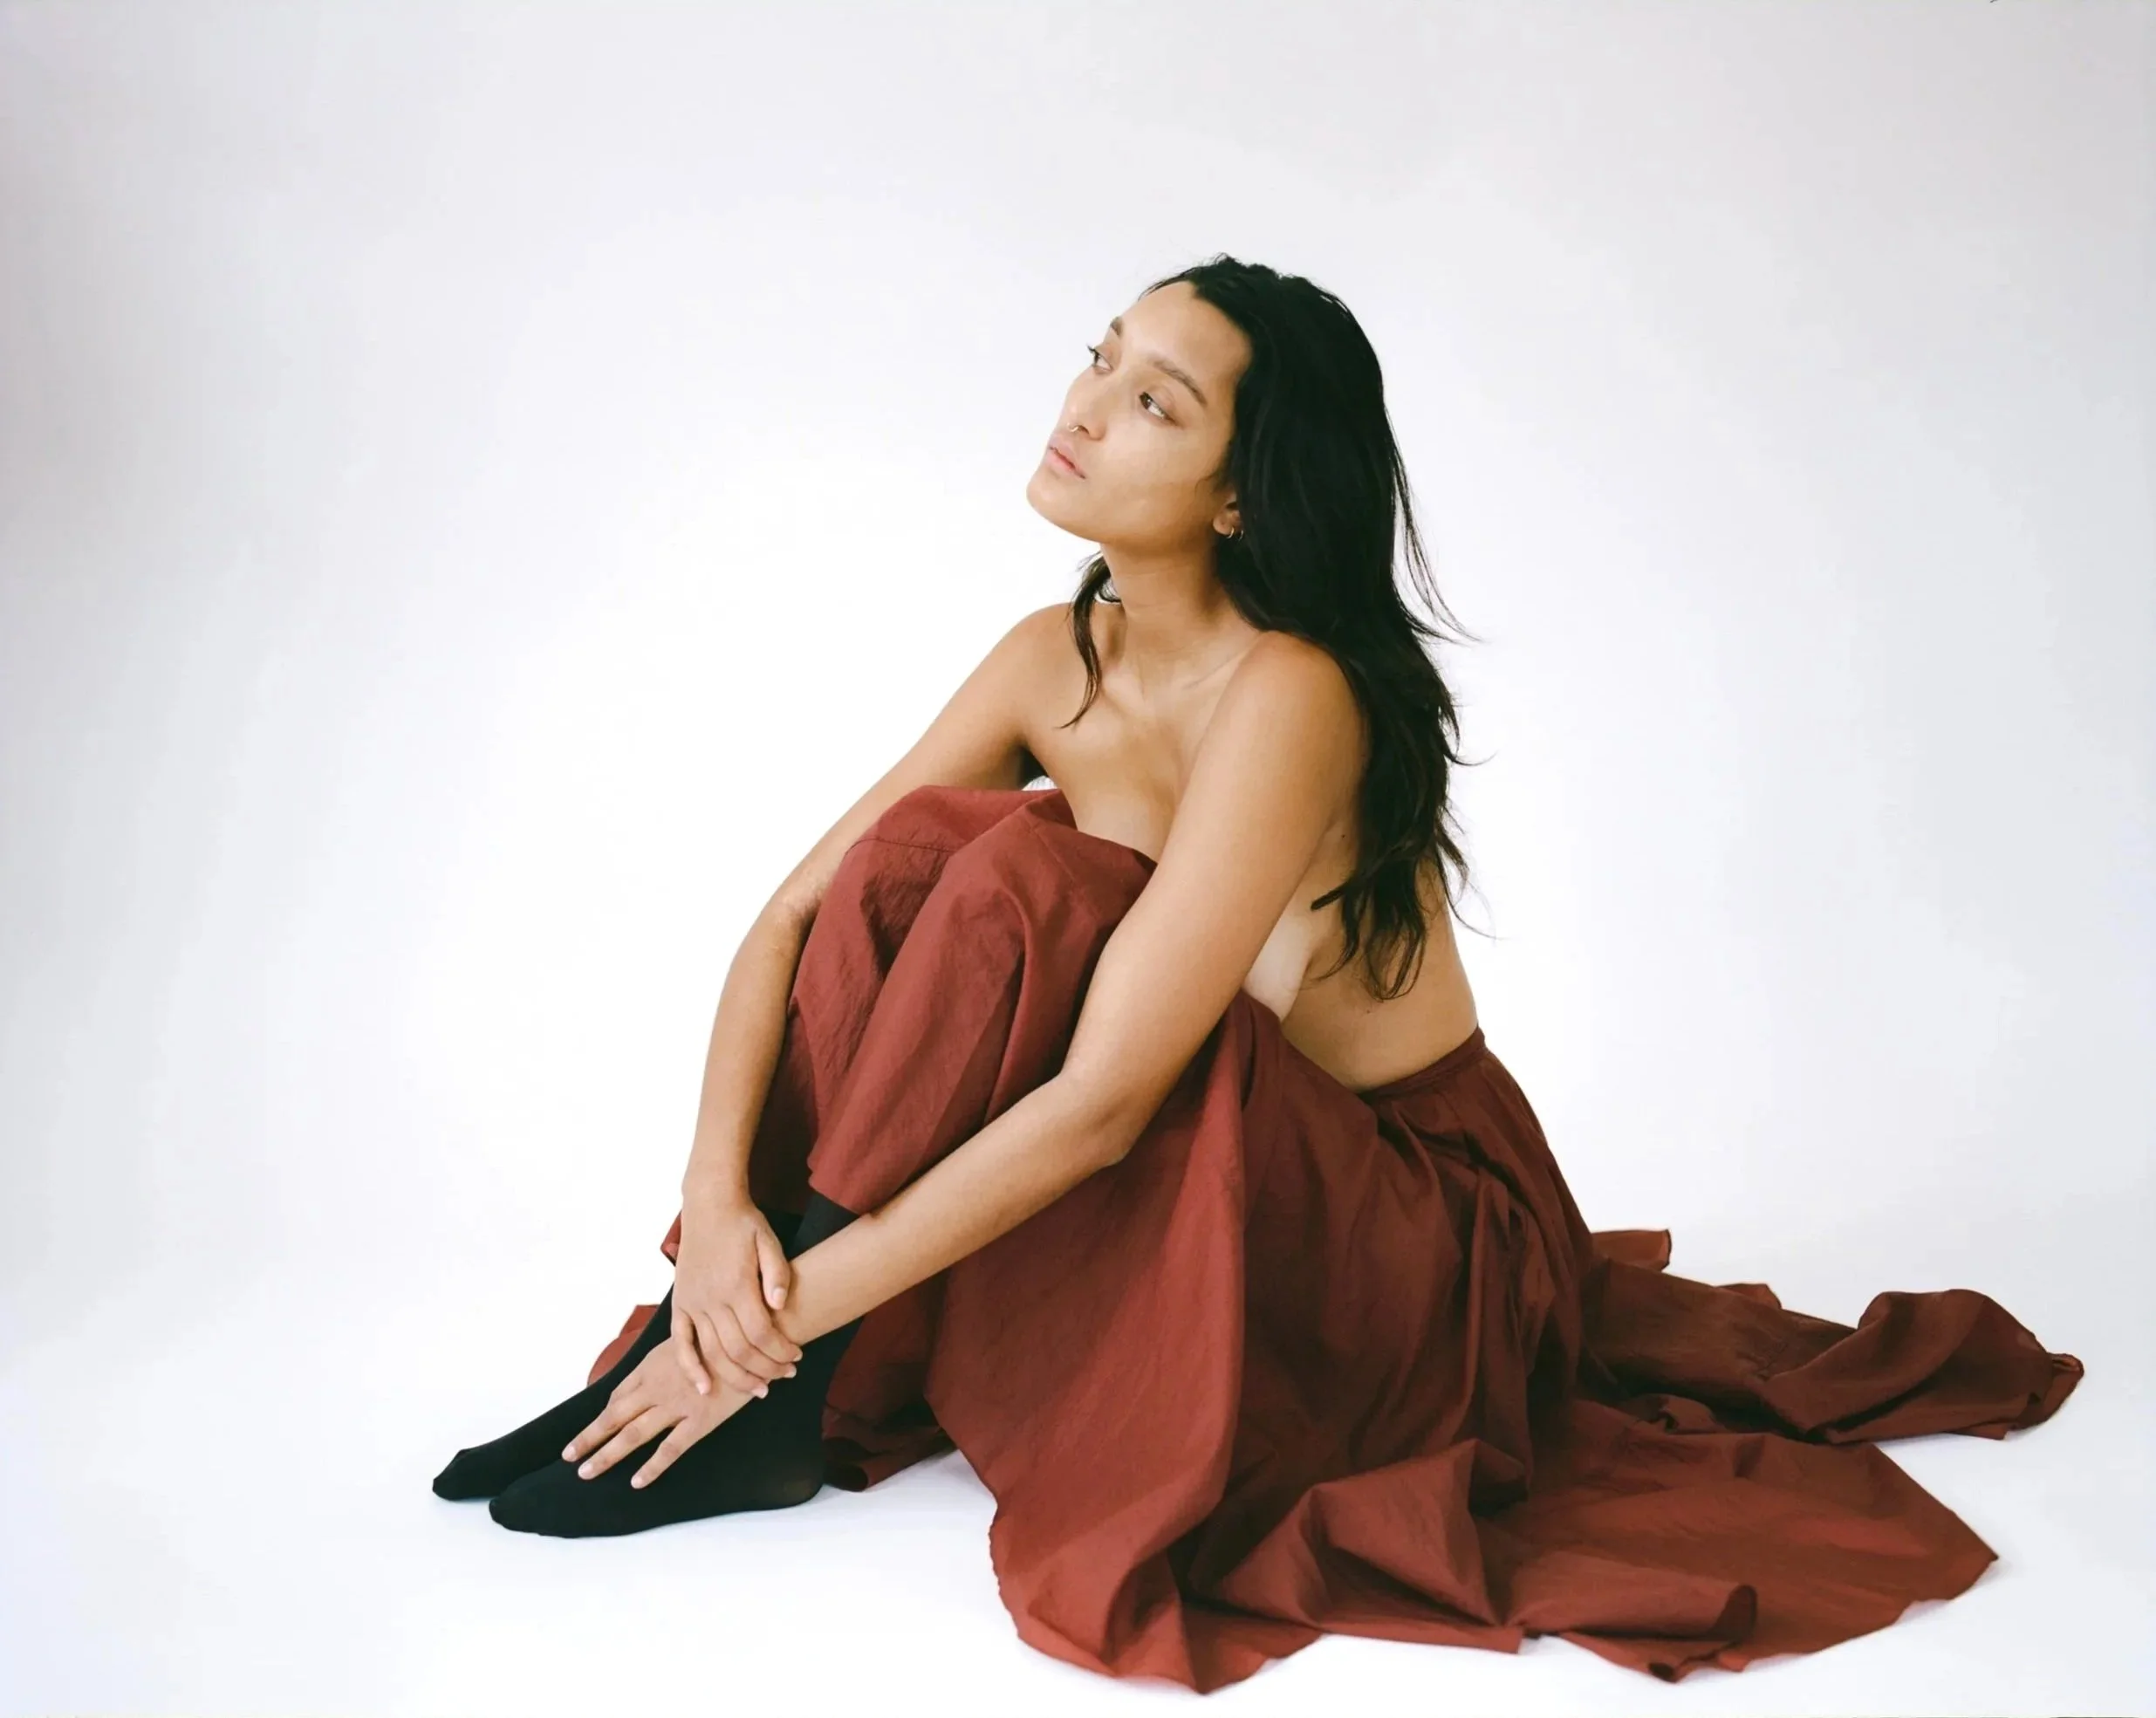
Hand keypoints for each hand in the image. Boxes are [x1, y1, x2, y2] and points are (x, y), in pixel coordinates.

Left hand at [562, 1331, 755, 1487]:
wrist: (754, 1336)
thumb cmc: (723, 1334)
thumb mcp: (687, 1337)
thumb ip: (669, 1355)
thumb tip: (660, 1369)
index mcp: (653, 1366)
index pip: (618, 1395)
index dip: (602, 1415)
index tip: (589, 1430)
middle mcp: (657, 1387)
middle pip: (614, 1417)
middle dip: (589, 1437)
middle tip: (568, 1456)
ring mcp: (676, 1405)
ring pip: (633, 1435)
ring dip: (607, 1454)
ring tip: (586, 1472)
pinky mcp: (700, 1420)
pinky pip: (670, 1449)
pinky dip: (652, 1467)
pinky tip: (636, 1482)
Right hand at [670, 1194, 803, 1398]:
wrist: (709, 1205)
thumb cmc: (744, 1223)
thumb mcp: (769, 1241)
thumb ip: (778, 1274)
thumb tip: (781, 1306)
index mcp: (736, 1284)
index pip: (761, 1333)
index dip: (781, 1351)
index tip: (797, 1356)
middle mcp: (711, 1299)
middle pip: (739, 1350)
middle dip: (766, 1369)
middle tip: (785, 1374)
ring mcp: (692, 1303)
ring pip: (713, 1353)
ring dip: (737, 1376)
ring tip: (759, 1388)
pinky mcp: (680, 1305)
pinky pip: (681, 1344)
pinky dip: (691, 1368)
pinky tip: (704, 1389)